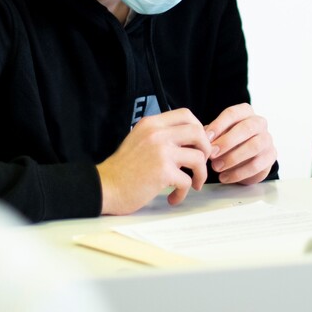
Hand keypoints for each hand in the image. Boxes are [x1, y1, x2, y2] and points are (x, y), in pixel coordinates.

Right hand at [96, 108, 211, 214]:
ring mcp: (161, 152)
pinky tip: (173, 197)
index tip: (197, 145)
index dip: (199, 129)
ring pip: (199, 157)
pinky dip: (183, 193)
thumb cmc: (123, 168)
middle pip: (198, 132)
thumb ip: (162, 136)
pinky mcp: (163, 172)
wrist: (105, 187)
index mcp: (151, 124)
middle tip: (201, 163)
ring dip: (200, 174)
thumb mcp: (140, 140)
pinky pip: (187, 181)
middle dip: (206, 149)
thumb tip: (191, 138)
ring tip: (192, 184)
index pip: (186, 115)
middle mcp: (157, 134)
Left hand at [204, 103, 276, 184]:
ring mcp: (267, 139)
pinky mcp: (271, 156)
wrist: (246, 159)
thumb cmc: (229, 142)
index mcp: (245, 112)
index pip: (233, 114)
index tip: (206, 138)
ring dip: (233, 158)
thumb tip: (202, 138)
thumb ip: (211, 134)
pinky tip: (224, 177)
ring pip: (254, 146)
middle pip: (246, 128)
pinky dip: (238, 173)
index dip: (218, 125)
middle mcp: (259, 122)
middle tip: (212, 154)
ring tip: (216, 167)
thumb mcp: (219, 134)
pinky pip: (256, 165)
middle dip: (227, 142)